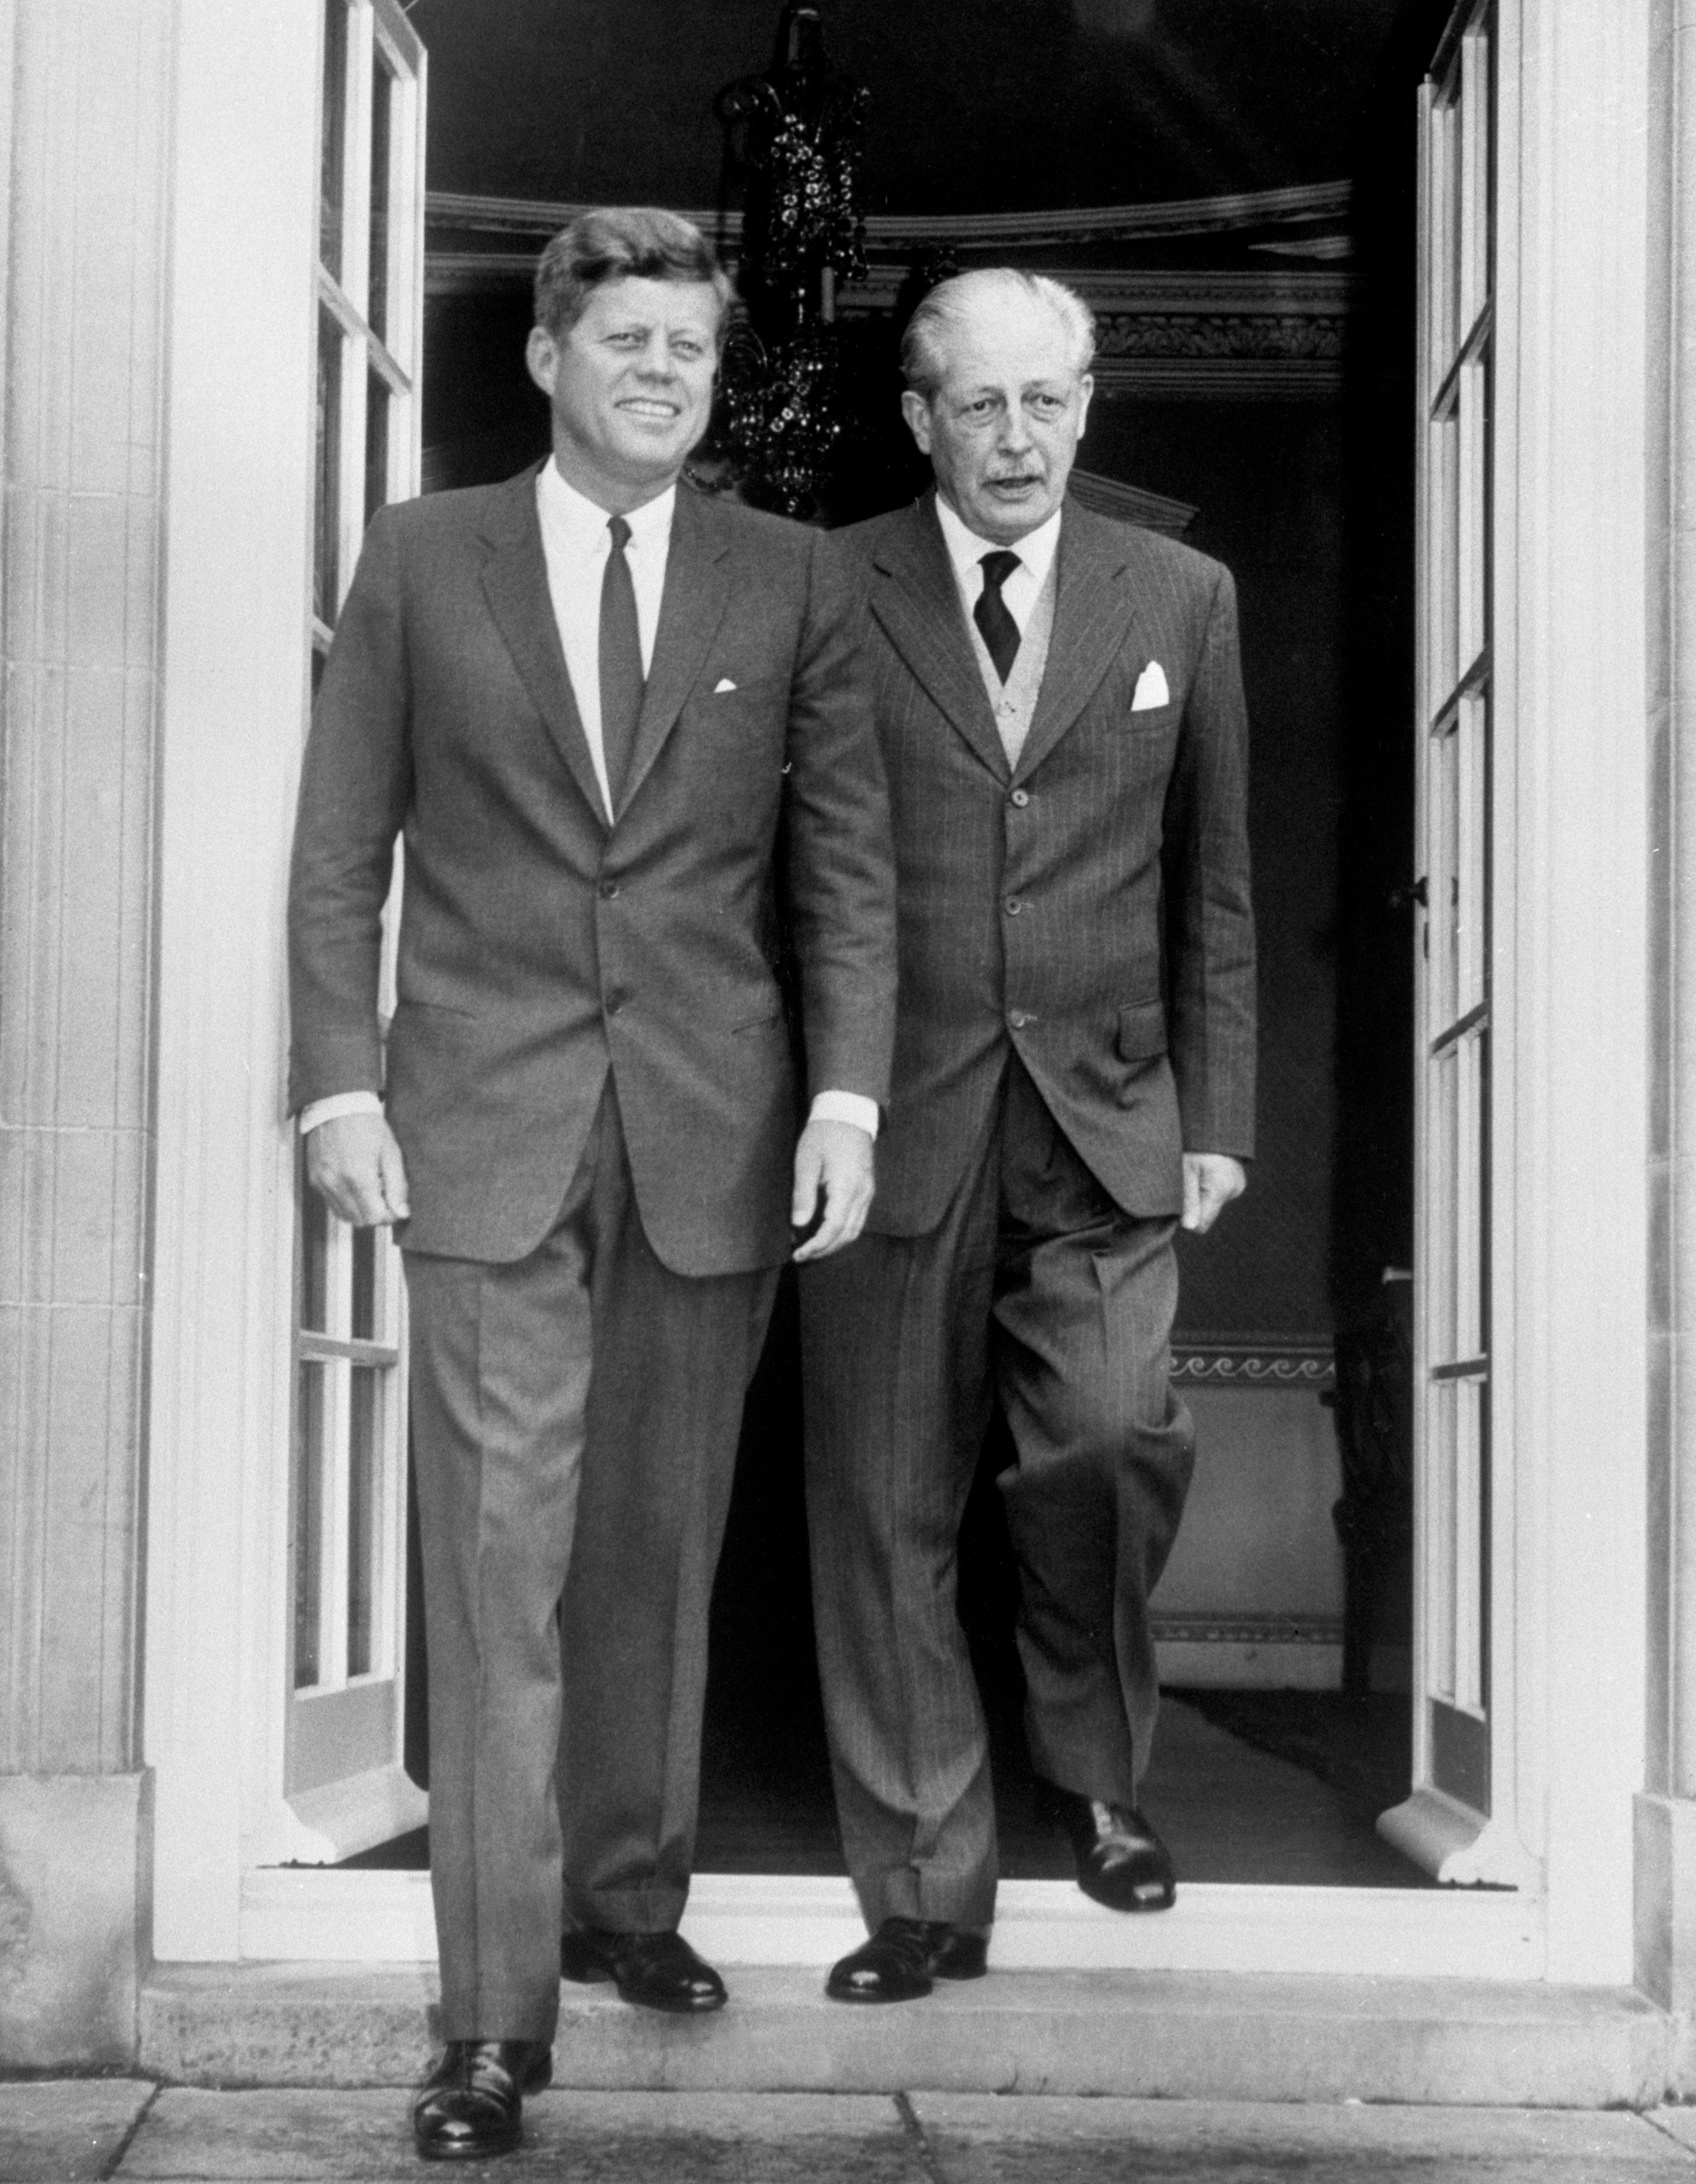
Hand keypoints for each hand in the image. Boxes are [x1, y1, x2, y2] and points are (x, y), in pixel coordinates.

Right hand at [306, 1111, 410, 1227]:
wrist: (337, 1105)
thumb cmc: (368, 1126)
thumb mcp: (391, 1152)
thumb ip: (397, 1186)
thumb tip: (402, 1214)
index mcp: (358, 1177)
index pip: (376, 1217)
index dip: (390, 1215)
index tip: (396, 1204)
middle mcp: (337, 1183)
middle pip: (360, 1221)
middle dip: (376, 1214)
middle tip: (384, 1195)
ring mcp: (322, 1183)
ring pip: (345, 1216)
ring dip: (361, 1210)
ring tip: (370, 1188)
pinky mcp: (314, 1180)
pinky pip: (332, 1204)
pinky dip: (346, 1202)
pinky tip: (355, 1184)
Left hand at [790, 1118, 874, 1261]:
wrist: (848, 1114)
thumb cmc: (824, 1134)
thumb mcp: (806, 1160)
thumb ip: (803, 1193)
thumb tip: (798, 1224)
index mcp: (847, 1186)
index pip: (834, 1227)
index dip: (816, 1245)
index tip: (799, 1253)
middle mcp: (862, 1193)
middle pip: (847, 1234)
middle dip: (824, 1250)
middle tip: (801, 1256)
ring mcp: (868, 1192)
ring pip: (855, 1230)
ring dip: (834, 1244)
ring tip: (812, 1249)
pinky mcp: (867, 1190)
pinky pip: (858, 1219)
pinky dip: (842, 1232)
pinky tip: (826, 1233)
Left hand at [1181, 1152, 1245, 1234]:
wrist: (1215, 1124)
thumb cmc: (1196, 1144)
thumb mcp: (1185, 1169)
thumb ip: (1188, 1199)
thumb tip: (1189, 1227)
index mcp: (1220, 1189)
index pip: (1202, 1224)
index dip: (1187, 1217)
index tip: (1178, 1200)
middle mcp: (1233, 1190)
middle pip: (1207, 1212)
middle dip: (1194, 1203)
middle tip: (1186, 1181)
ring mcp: (1238, 1185)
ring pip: (1212, 1202)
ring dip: (1201, 1192)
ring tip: (1196, 1171)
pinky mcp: (1238, 1180)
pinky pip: (1219, 1192)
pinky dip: (1210, 1185)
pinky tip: (1206, 1170)